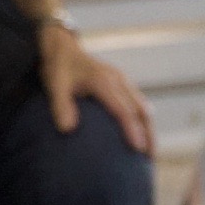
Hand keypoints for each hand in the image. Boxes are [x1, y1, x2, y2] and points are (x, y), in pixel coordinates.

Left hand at [33, 23, 153, 153]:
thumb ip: (60, 106)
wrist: (63, 48)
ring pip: (143, 106)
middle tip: (150, 156)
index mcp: (104, 81)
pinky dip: (142, 119)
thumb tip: (66, 130)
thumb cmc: (58, 68)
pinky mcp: (122, 83)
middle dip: (148, 133)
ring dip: (149, 127)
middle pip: (141, 110)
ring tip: (149, 150)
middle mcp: (119, 80)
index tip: (138, 149)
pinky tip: (140, 134)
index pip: (123, 110)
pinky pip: (137, 103)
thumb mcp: (54, 85)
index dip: (132, 130)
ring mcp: (123, 80)